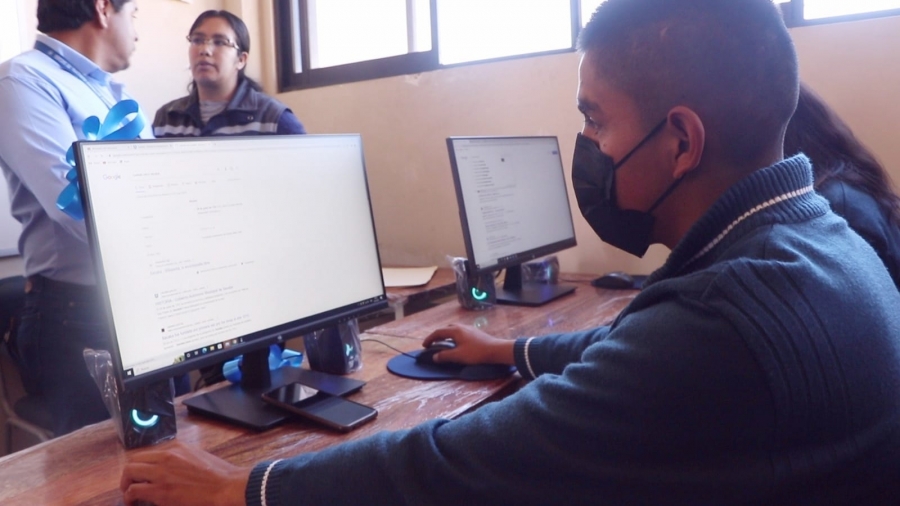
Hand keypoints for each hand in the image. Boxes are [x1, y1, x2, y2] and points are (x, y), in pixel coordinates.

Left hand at [120, 440, 249, 505]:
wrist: (226, 486)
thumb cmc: (219, 475)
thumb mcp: (198, 456)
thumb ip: (181, 458)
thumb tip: (170, 468)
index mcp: (176, 447)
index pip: (148, 452)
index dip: (142, 465)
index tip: (142, 474)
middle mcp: (166, 456)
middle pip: (134, 460)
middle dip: (129, 473)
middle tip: (130, 484)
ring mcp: (162, 473)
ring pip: (129, 472)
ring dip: (126, 484)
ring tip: (129, 494)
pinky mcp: (160, 490)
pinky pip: (134, 491)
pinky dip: (129, 497)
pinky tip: (133, 502)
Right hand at [422, 324, 513, 364]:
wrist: (495, 350)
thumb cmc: (476, 353)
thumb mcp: (458, 356)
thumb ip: (445, 356)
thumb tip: (434, 356)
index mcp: (455, 331)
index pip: (438, 332)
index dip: (430, 339)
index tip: (424, 346)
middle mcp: (461, 327)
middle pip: (446, 329)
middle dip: (438, 336)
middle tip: (433, 344)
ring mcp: (469, 328)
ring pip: (454, 330)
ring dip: (446, 336)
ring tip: (444, 344)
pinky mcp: (475, 332)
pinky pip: (460, 332)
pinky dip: (454, 337)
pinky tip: (457, 344)